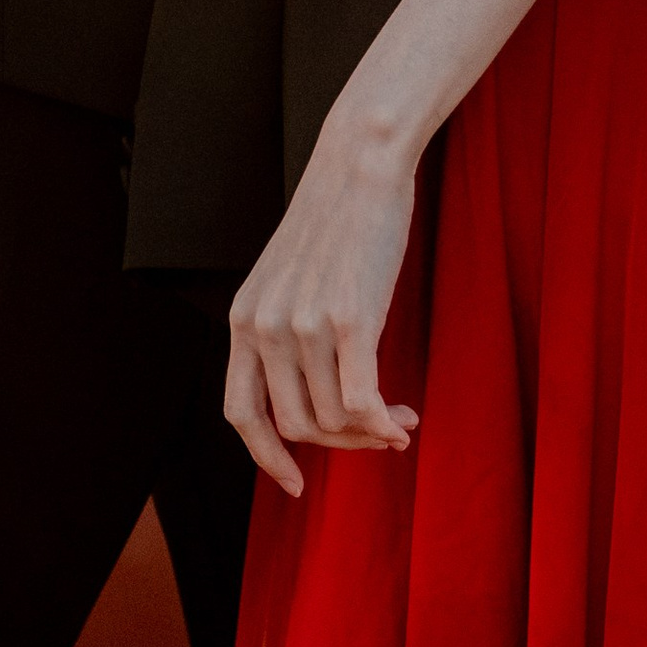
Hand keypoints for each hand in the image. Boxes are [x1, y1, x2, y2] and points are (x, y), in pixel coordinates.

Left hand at [227, 116, 421, 496]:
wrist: (361, 164)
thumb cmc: (336, 220)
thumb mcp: (288, 278)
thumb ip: (286, 331)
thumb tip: (320, 401)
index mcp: (243, 318)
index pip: (241, 413)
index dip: (266, 457)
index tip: (295, 483)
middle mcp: (265, 326)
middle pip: (297, 424)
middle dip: (341, 444)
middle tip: (380, 436)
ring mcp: (304, 325)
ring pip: (334, 416)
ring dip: (371, 432)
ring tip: (402, 419)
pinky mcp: (349, 319)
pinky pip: (362, 401)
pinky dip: (384, 423)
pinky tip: (405, 422)